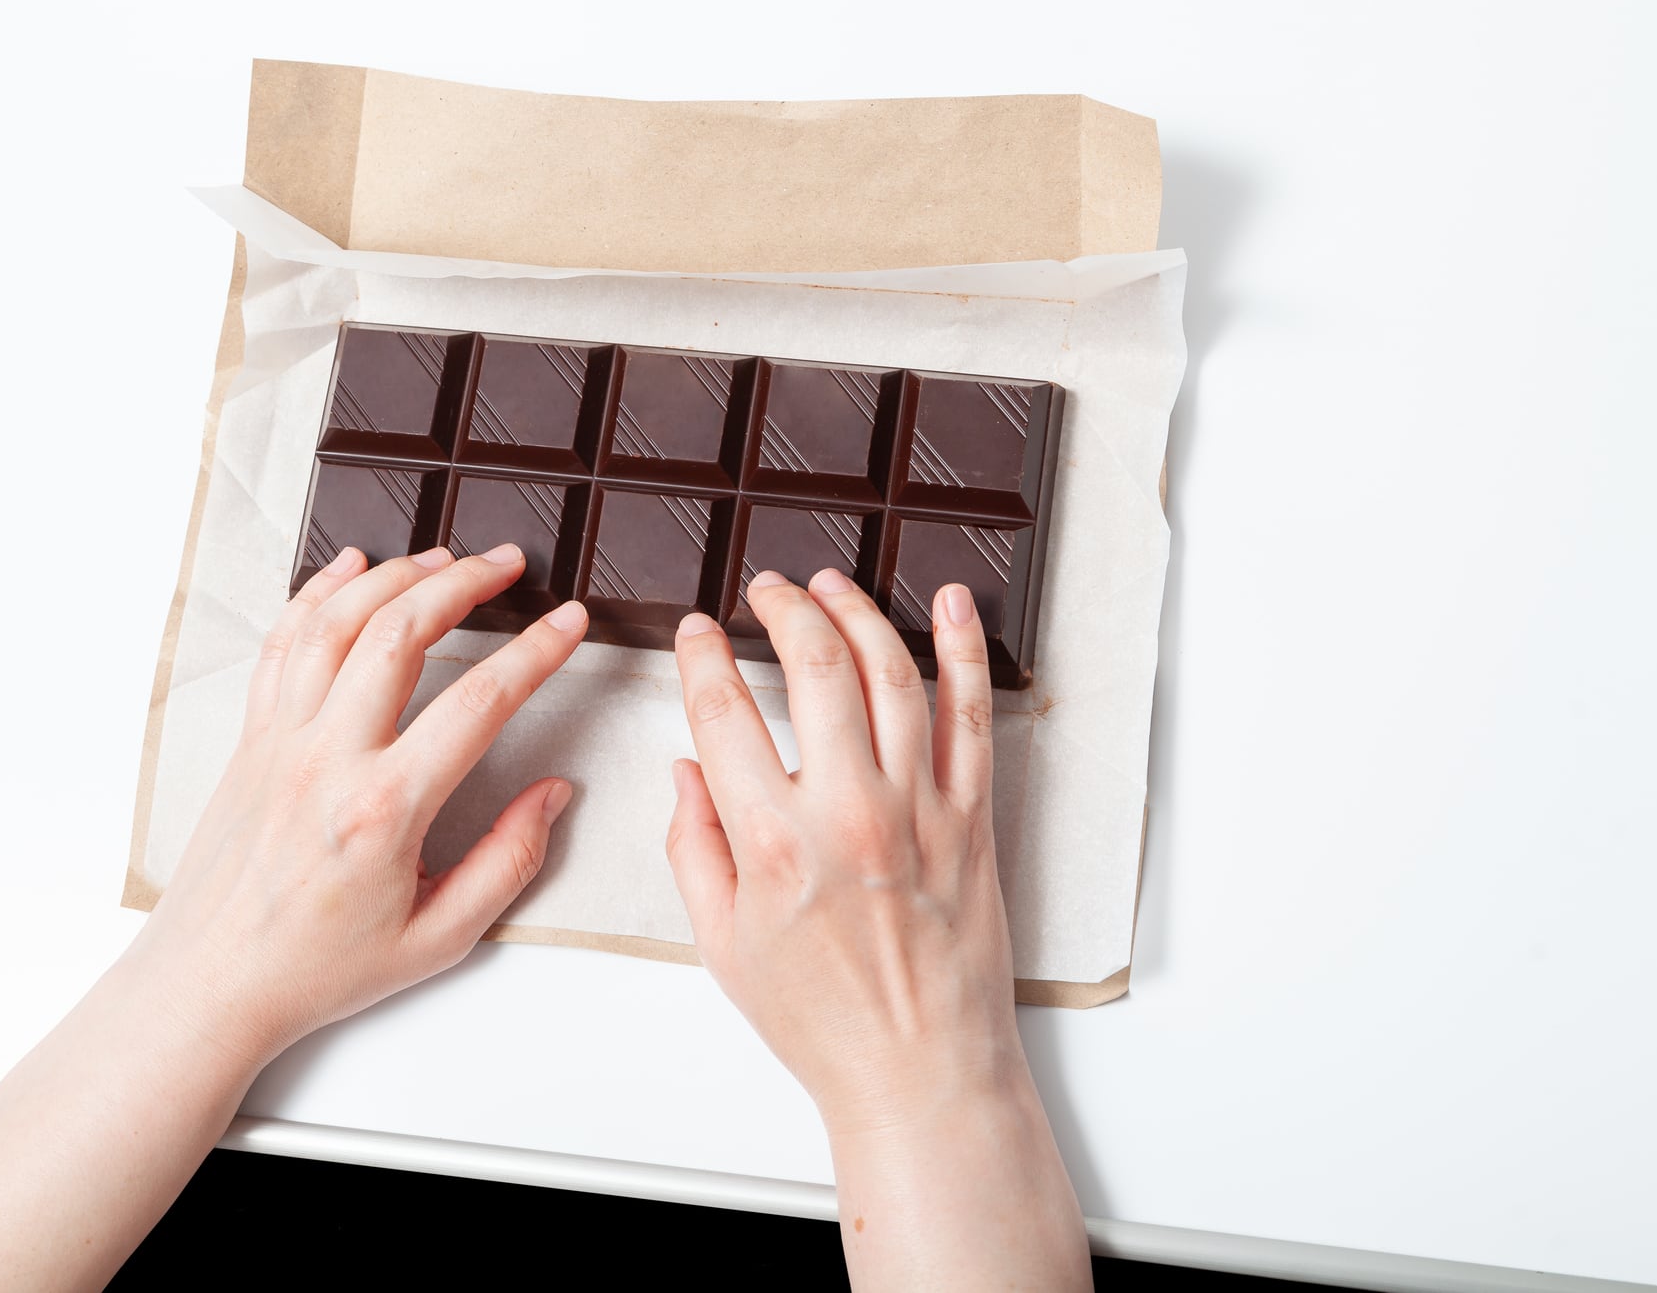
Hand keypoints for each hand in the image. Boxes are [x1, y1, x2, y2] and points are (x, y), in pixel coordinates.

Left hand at [130, 542, 587, 1066]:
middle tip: (508, 564)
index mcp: (384, 810)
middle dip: (464, 583)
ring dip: (395, 576)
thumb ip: (508, 861)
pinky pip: (283, 645)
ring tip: (444, 556)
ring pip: (336, 623)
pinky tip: (351, 568)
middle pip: (400, 634)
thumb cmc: (318, 968)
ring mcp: (282, 741)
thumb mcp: (439, 938)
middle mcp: (328, 760)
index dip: (534, 653)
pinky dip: (317, 595)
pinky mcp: (253, 740)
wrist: (213, 983)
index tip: (568, 624)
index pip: (478, 703)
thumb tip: (553, 795)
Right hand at [665, 567, 1020, 1123]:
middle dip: (784, 609)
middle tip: (768, 589)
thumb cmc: (820, 1018)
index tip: (698, 633)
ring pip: (892, 674)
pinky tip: (947, 604)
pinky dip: (964, 650)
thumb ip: (692, 847)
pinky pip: (972, 715)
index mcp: (773, 843)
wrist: (919, 1070)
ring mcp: (918, 809)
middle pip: (814, 667)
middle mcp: (848, 812)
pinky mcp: (971, 818)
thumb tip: (684, 771)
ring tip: (830, 586)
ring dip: (857, 612)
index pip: (723, 713)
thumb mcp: (721, 943)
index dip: (702, 657)